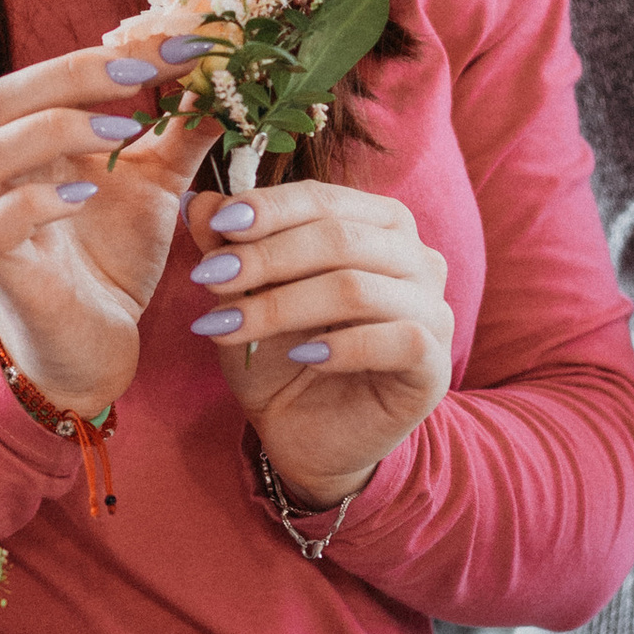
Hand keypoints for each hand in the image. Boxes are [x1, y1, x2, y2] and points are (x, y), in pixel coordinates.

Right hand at [0, 44, 224, 415]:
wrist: (95, 341)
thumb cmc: (113, 254)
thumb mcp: (157, 183)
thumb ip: (181, 132)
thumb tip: (221, 77)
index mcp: (34, 139)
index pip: (54, 75)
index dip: (114, 51)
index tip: (182, 43)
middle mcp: (3, 171)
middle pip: (2, 97)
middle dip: (69, 74)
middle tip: (139, 72)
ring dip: (53, 129)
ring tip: (119, 130)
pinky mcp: (2, 266)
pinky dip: (38, 203)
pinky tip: (87, 196)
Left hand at [183, 178, 455, 507]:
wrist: (305, 435)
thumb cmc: (282, 356)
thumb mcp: (245, 298)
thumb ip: (229, 248)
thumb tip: (199, 200)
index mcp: (378, 224)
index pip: (323, 199)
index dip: (269, 207)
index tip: (216, 224)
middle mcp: (416, 258)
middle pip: (341, 238)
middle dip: (267, 256)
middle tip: (209, 277)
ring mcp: (433, 310)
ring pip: (358, 289)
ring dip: (284, 305)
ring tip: (229, 325)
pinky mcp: (434, 364)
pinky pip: (398, 340)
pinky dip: (343, 346)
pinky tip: (303, 356)